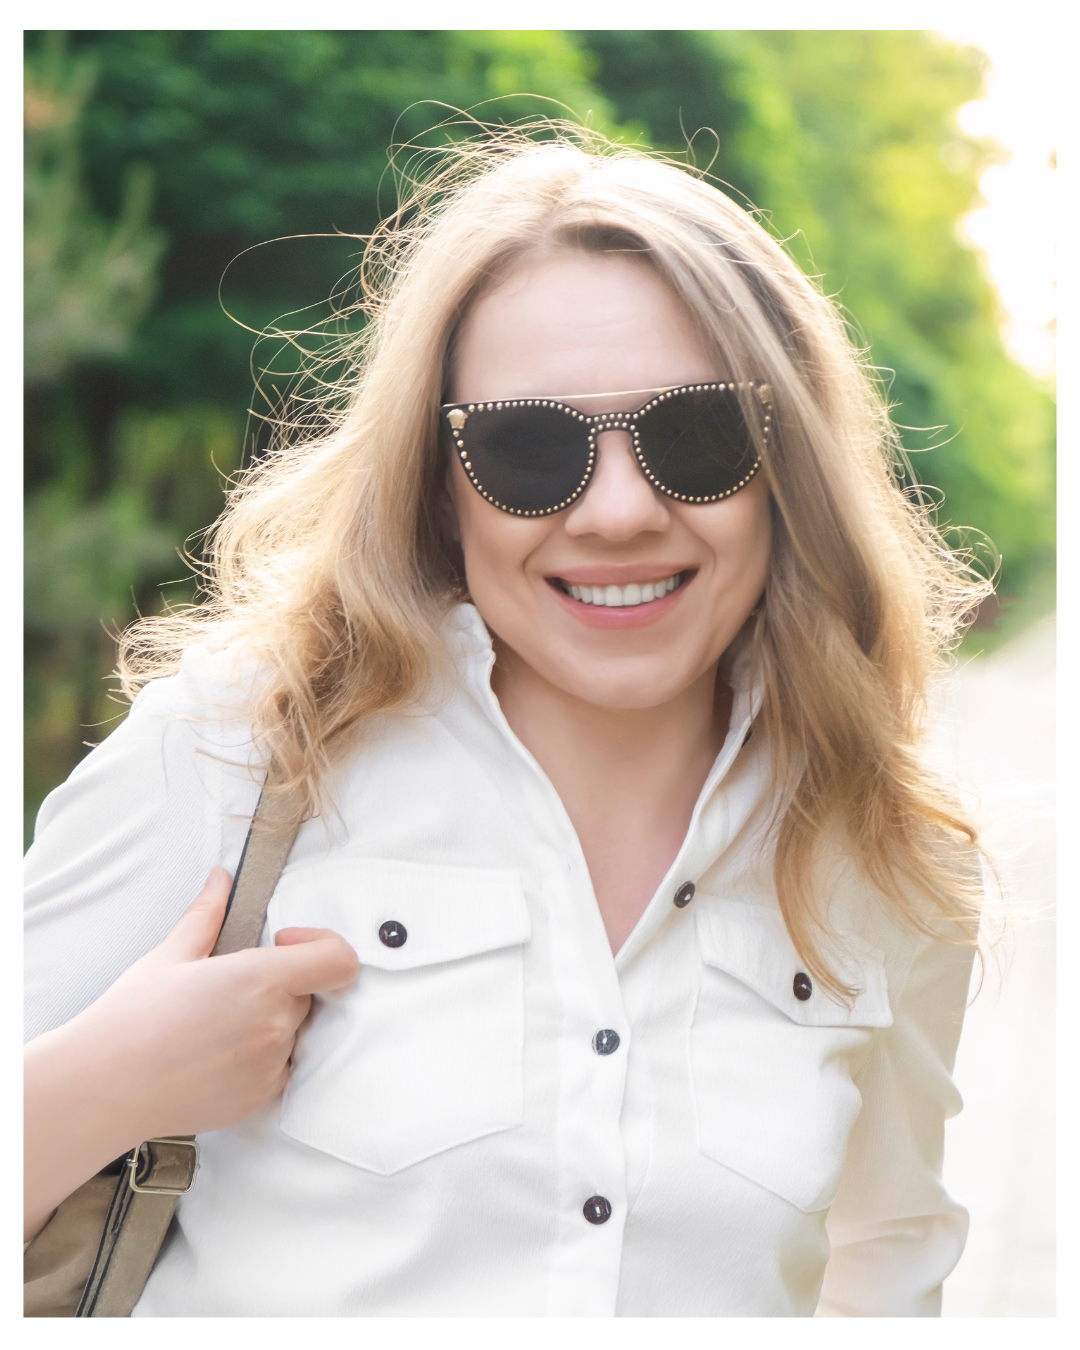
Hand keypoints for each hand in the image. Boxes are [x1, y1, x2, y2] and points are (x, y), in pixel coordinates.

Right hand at [24, 867, 358, 1238]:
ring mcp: (270, 1065)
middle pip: (310, 992)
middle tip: (231, 988)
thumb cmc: (131, 1019)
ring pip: (295, 1029)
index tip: (284, 943)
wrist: (102, 1088)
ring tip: (218, 1024)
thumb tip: (222, 879)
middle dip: (283, 984)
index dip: (321, 944)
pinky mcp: (262, 1097)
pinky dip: (262, 1055)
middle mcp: (274, 1025)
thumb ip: (208, 914)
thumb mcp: (171, 955)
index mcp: (260, 980)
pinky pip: (282, 1065)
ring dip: (272, 1020)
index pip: (338, 960)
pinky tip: (219, 1052)